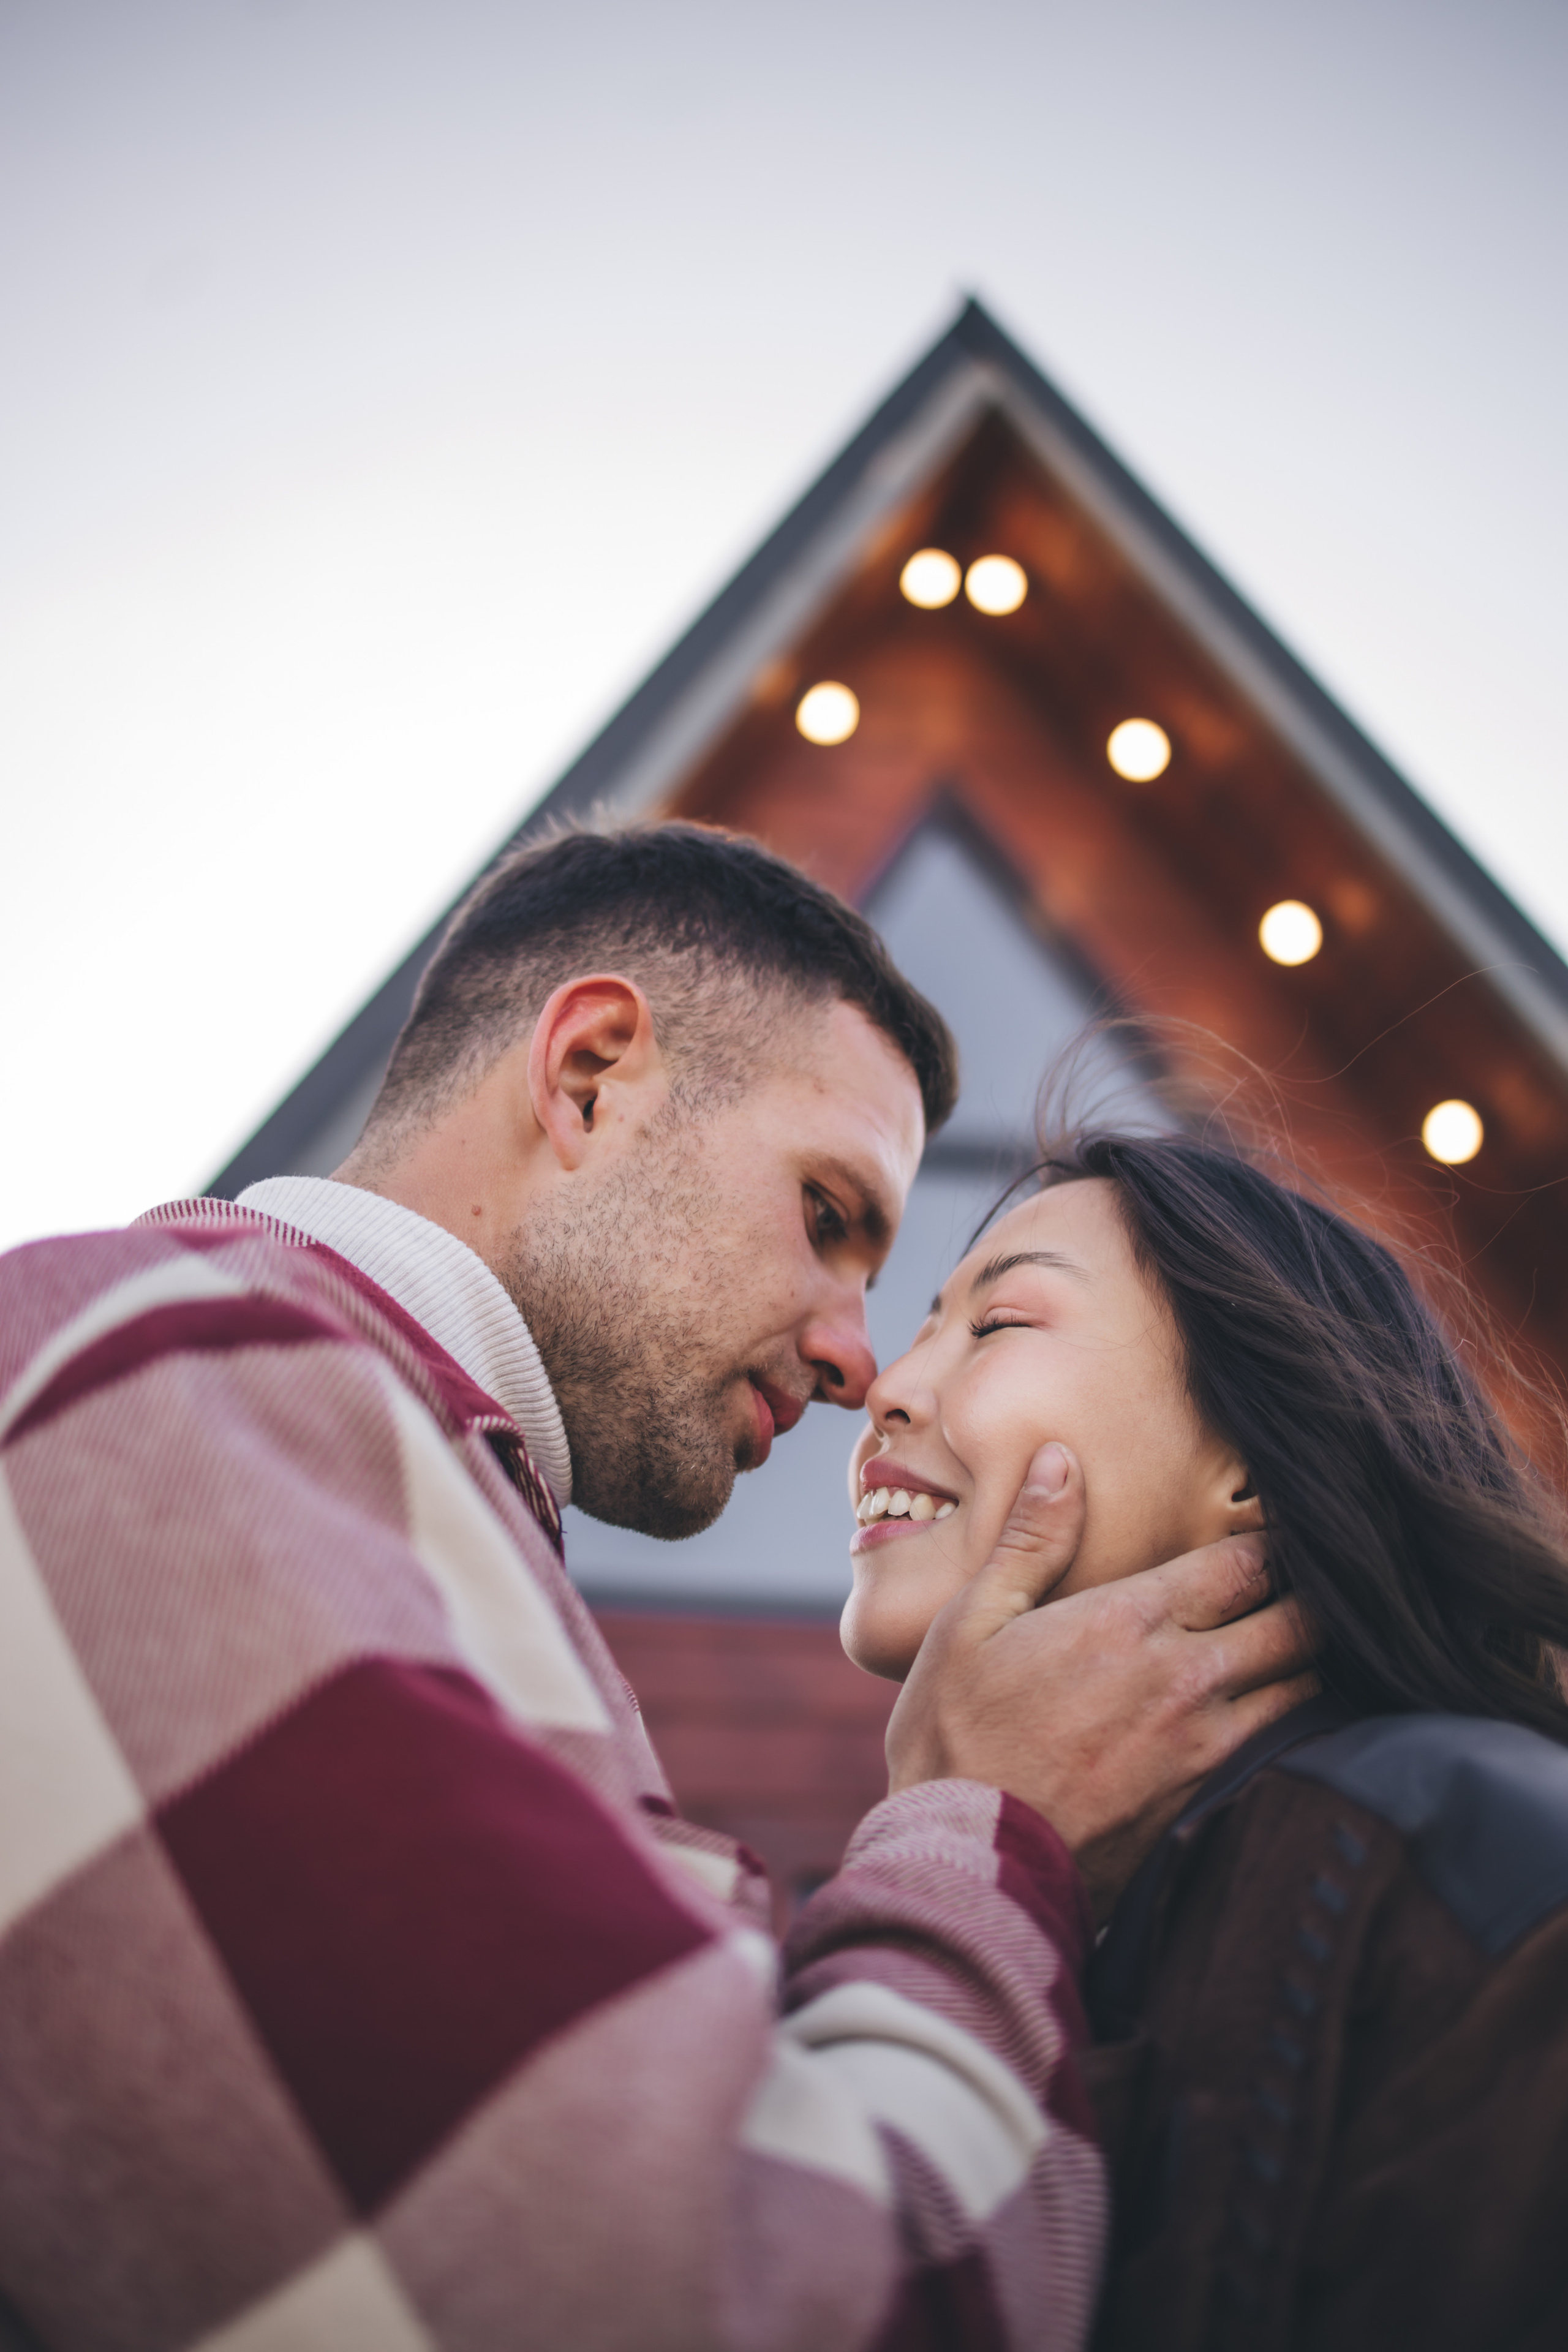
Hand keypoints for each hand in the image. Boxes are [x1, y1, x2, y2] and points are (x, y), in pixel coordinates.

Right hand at [884, 1441, 1316, 1918]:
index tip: (1286, 1529)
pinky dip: (1300, 1722)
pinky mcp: (1209, 1801)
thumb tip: (1060, 1459)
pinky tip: (1290, 1711)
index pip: (1245, 1564)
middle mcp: (1185, 1678)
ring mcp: (1206, 1746)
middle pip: (1297, 1622)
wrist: (967, 1864)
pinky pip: (1285, 1748)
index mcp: (1130, 1621)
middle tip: (1317, 1579)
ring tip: (1311, 1639)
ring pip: (1304, 1687)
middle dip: (1313, 1595)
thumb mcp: (970, 1622)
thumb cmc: (956, 1738)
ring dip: (1313, 1659)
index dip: (1276, 1542)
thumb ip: (1030, 1539)